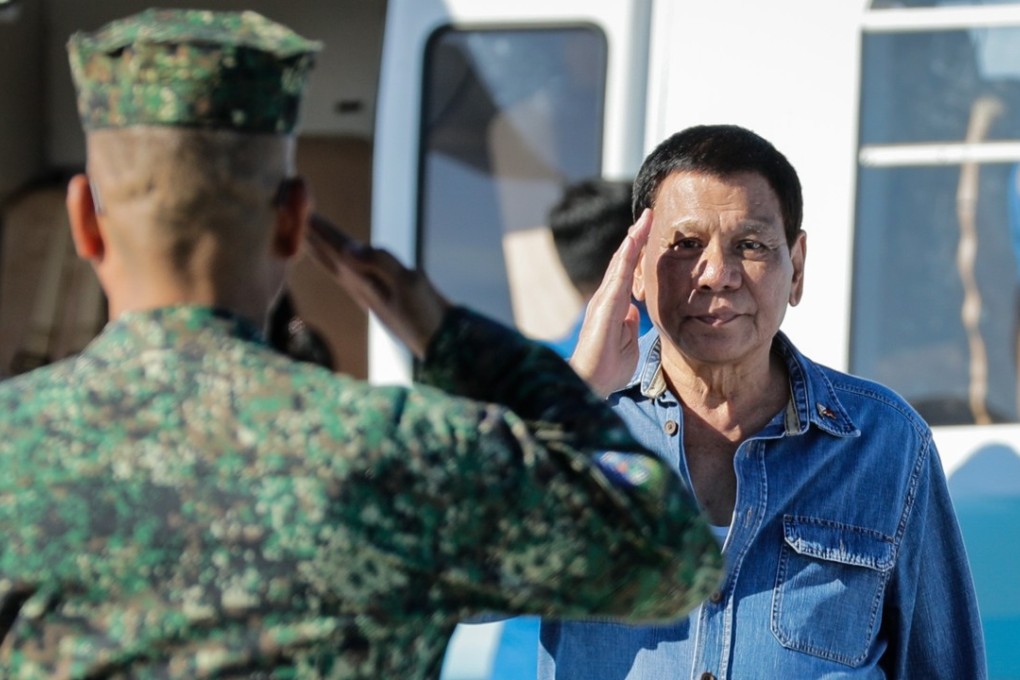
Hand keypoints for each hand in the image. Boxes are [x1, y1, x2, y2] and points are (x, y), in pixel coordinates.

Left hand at [304, 214, 450, 357]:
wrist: (438, 342)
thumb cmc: (426, 314)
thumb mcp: (408, 283)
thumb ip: (380, 263)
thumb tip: (348, 248)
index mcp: (362, 279)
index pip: (333, 246)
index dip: (316, 226)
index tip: (293, 207)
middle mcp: (358, 286)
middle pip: (325, 255)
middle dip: (307, 234)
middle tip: (285, 212)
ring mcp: (366, 293)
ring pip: (333, 264)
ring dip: (317, 247)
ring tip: (303, 232)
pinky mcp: (376, 297)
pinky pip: (346, 271)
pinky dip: (335, 260)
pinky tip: (337, 259)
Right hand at [569, 209, 652, 396]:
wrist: (592, 383)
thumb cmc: (608, 369)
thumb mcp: (628, 344)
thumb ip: (630, 325)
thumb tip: (633, 312)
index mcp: (615, 307)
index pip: (628, 274)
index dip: (638, 254)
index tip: (650, 235)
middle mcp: (607, 298)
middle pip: (623, 262)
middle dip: (636, 238)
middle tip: (649, 216)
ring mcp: (604, 300)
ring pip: (620, 263)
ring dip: (633, 239)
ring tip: (645, 220)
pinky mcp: (605, 305)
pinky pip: (617, 275)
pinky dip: (626, 255)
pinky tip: (634, 239)